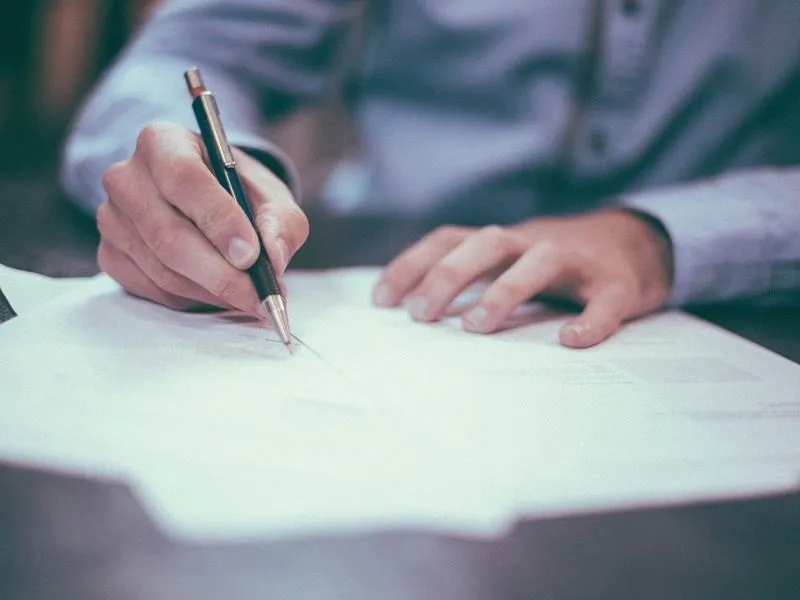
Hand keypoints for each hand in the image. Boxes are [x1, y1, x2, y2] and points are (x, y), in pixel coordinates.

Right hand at [97, 123, 307, 312]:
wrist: (210, 202)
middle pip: (168, 235)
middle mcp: (127, 177)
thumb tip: (273, 258)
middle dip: (221, 273)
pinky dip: (193, 299)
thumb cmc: (240, 193)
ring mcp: (112, 218)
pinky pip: (153, 289)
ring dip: (212, 291)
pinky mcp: (110, 254)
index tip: (251, 255)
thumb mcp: (272, 197)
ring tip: (249, 296)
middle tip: (259, 296)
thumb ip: (280, 223)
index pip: (183, 179)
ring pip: (163, 269)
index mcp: (163, 142)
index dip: (218, 220)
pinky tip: (218, 292)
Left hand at [372, 210, 672, 347]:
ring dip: (505, 290)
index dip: (412, 264)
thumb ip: (472, 279)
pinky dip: (591, 320)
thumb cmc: (557, 265)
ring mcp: (578, 261)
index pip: (449, 239)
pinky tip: (572, 341)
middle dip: (448, 275)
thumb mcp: (509, 262)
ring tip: (476, 327)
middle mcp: (534, 243)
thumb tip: (413, 314)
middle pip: (487, 243)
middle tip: (420, 316)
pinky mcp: (618, 284)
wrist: (638, 244)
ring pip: (540, 261)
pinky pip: (605, 300)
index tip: (381, 301)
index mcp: (503, 242)